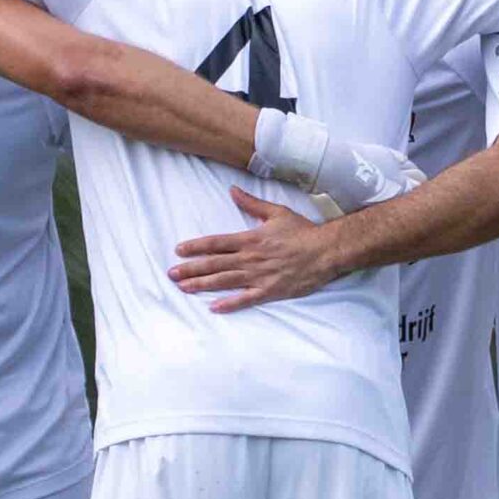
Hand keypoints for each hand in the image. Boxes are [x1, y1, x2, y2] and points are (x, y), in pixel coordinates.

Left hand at [168, 188, 341, 311]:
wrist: (326, 251)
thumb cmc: (303, 231)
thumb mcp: (276, 212)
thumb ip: (251, 204)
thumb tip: (232, 190)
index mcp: (250, 238)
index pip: (216, 242)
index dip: (196, 246)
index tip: (179, 250)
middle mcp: (251, 258)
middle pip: (214, 264)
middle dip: (191, 268)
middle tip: (171, 274)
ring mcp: (259, 275)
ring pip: (225, 281)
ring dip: (202, 284)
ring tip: (183, 287)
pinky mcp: (270, 290)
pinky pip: (246, 299)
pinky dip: (230, 304)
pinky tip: (214, 308)